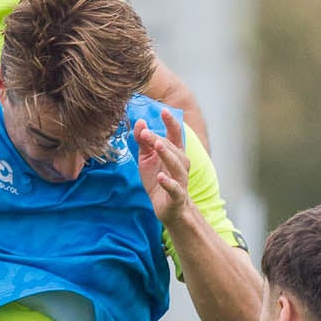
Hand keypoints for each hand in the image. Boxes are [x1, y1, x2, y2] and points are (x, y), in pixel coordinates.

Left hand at [136, 110, 193, 225]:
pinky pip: (174, 188)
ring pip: (177, 165)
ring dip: (167, 154)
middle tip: (146, 132)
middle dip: (160, 139)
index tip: (163, 111)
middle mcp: (181, 164)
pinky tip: (160, 177)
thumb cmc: (158, 180)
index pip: (175, 135)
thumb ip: (143, 141)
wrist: (167, 208)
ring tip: (156, 145)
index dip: (170, 123)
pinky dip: (168, 183)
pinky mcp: (177, 196)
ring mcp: (180, 180)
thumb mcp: (146, 159)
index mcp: (175, 153)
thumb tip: (140, 122)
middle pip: (172, 148)